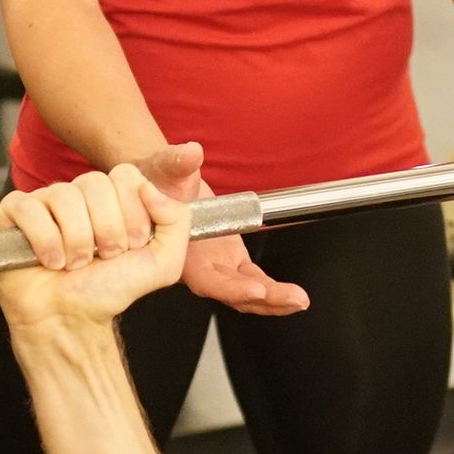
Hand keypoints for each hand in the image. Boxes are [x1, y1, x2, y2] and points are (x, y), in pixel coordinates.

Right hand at [0, 160, 192, 326]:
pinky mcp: (15, 212)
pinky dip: (45, 242)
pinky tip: (51, 262)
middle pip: (96, 183)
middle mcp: (79, 194)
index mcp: (113, 198)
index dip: (132, 213)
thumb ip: (177, 222)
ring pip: (64, 197)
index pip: (126, 176)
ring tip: (75, 264)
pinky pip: (30, 208)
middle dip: (106, 230)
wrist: (70, 319)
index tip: (131, 246)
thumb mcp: (162, 262)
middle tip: (103, 258)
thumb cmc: (108, 290)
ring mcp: (46, 200)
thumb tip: (151, 188)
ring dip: (77, 241)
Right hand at [146, 144, 308, 315]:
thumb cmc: (155, 182)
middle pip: (232, 293)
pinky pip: (253, 279)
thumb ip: (177, 163)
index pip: (206, 279)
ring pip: (246, 291)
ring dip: (273, 299)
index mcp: (179, 256)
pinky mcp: (232, 259)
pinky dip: (272, 289)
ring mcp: (217, 266)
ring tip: (299, 300)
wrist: (159, 185)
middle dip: (264, 300)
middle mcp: (199, 267)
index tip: (254, 289)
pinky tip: (293, 295)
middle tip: (292, 299)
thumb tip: (192, 152)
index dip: (230, 288)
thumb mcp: (164, 168)